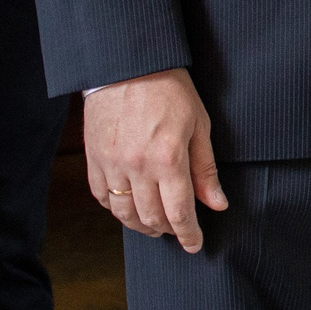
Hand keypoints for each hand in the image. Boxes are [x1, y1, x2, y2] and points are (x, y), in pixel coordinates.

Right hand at [84, 68, 226, 251]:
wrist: (127, 65)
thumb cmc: (169, 89)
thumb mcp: (199, 124)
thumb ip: (205, 168)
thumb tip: (216, 203)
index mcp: (168, 158)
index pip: (180, 212)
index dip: (188, 234)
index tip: (195, 245)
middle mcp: (137, 167)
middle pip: (151, 218)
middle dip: (168, 231)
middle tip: (179, 231)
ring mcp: (111, 165)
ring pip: (124, 214)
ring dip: (141, 225)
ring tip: (156, 224)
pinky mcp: (94, 160)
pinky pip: (102, 198)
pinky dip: (117, 209)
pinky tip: (130, 207)